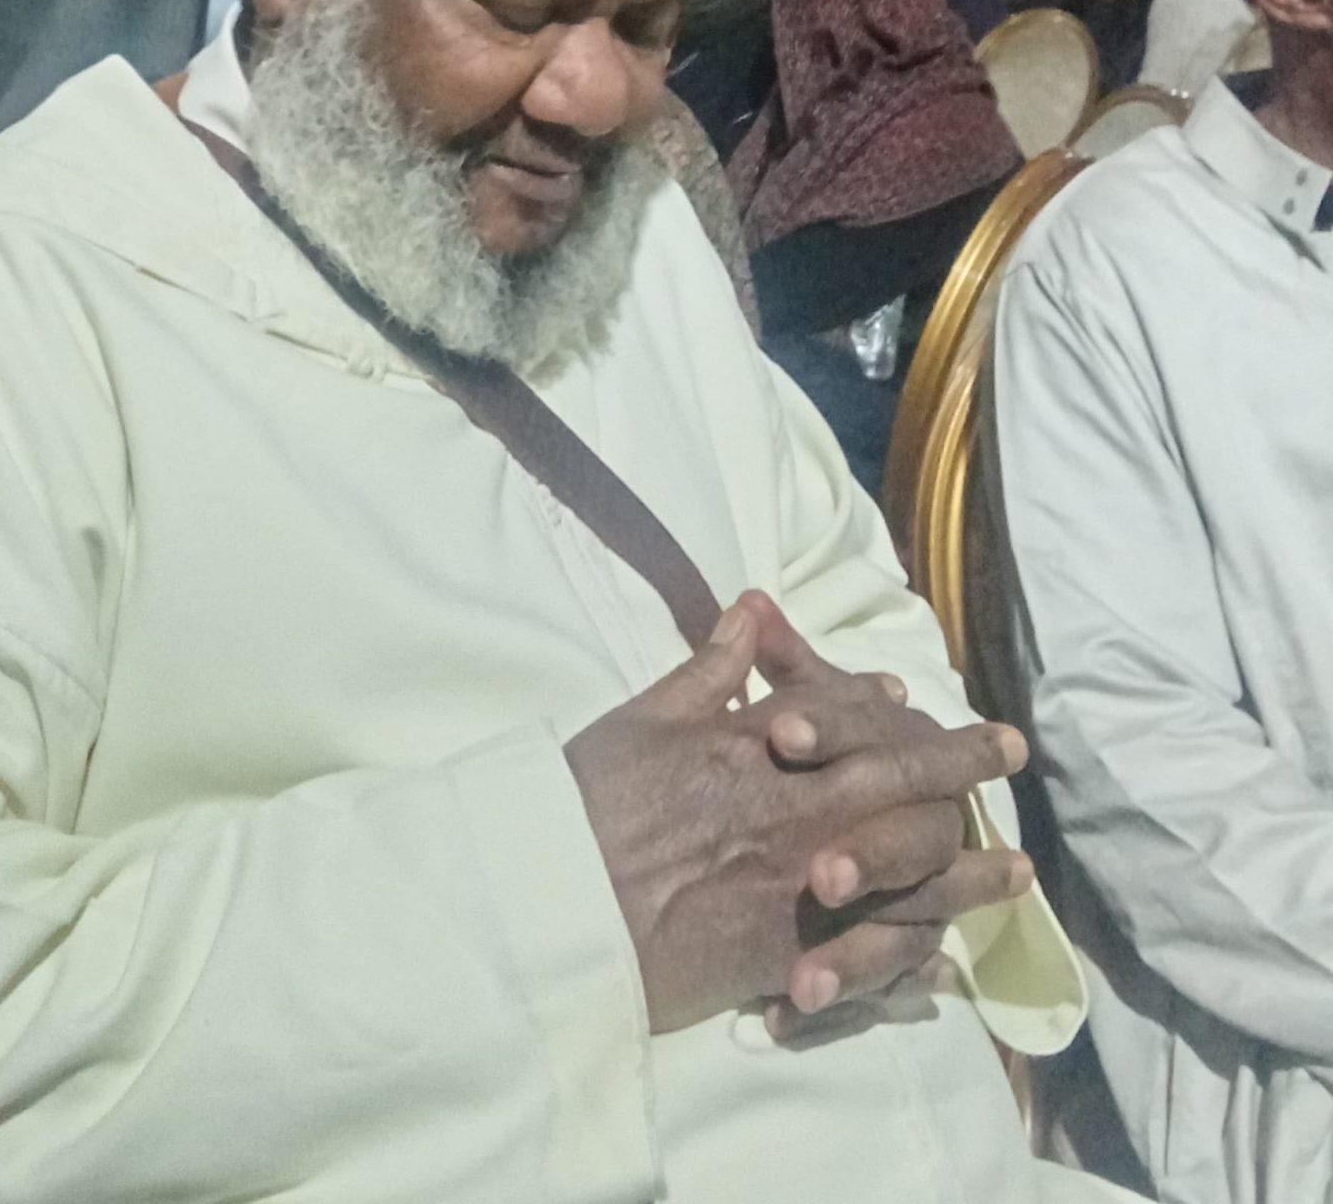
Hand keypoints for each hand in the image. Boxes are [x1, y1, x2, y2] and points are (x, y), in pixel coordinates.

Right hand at [563, 591, 1026, 1035]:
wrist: (558, 904)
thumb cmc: (589, 803)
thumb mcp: (644, 717)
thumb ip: (709, 671)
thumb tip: (752, 609)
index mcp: (755, 748)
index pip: (839, 713)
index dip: (887, 706)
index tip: (920, 699)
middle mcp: (792, 810)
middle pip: (893, 783)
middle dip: (958, 768)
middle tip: (1012, 752)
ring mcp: (797, 887)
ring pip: (903, 877)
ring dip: (965, 874)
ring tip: (1016, 874)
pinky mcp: (786, 956)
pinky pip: (869, 960)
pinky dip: (915, 961)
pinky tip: (947, 964)